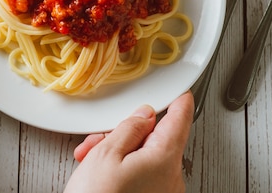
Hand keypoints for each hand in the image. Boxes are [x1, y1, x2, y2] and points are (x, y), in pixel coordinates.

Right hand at [64, 91, 193, 192]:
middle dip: (126, 135)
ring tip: (90, 163)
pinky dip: (122, 173)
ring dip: (118, 155)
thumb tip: (144, 116)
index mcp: (165, 159)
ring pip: (144, 159)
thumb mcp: (107, 154)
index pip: (180, 119)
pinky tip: (98, 176)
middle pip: (155, 141)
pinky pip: (142, 179)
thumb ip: (129, 128)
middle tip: (100, 141)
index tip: (181, 92)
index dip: (179, 102)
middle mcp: (171, 179)